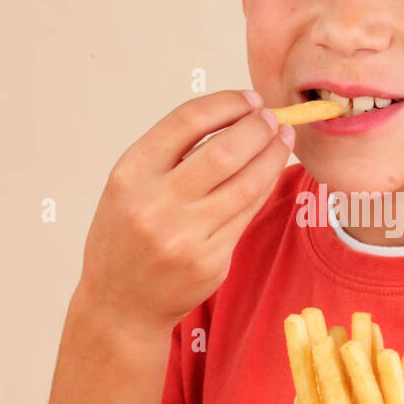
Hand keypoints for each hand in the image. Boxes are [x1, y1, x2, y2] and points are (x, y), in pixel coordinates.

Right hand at [77, 89, 294, 336]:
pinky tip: (271, 171)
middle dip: (258, 127)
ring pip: (247, 183)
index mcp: (130, 174)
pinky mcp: (211, 261)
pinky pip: (248, 213)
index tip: (248, 99)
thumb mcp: (128, 186)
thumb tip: (232, 117)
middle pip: (225, 150)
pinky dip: (265, 185)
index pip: (188, 120)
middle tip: (272, 117)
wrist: (120, 303)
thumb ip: (169, 154)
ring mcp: (186, 236)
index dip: (227, 103)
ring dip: (273, 154)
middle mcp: (156, 204)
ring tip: (283, 138)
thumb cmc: (126, 236)